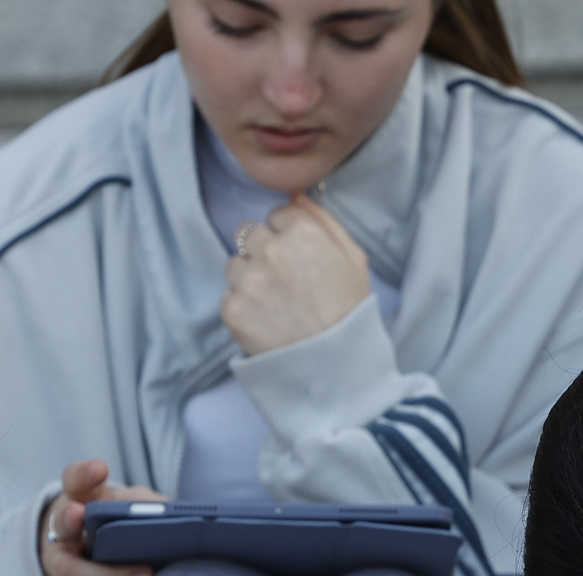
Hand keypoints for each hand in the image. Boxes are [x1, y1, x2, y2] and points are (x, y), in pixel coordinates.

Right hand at [38, 457, 166, 575]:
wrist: (100, 555)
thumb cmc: (119, 527)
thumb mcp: (132, 508)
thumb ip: (147, 506)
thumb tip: (170, 518)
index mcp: (80, 498)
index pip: (75, 479)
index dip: (85, 474)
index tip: (100, 469)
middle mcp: (60, 527)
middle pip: (62, 524)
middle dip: (78, 526)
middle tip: (105, 531)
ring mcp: (54, 561)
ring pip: (68, 571)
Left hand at [221, 198, 373, 356]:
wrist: (338, 371)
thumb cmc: (351, 315)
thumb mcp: (354, 260)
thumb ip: (324, 221)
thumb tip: (296, 196)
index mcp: (302, 232)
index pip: (278, 215)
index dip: (289, 238)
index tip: (300, 261)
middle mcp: (271, 249)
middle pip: (250, 235)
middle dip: (264, 254)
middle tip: (286, 285)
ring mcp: (248, 279)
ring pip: (235, 265)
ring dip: (250, 280)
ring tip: (276, 307)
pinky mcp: (232, 309)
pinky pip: (229, 297)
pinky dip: (244, 309)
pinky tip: (268, 324)